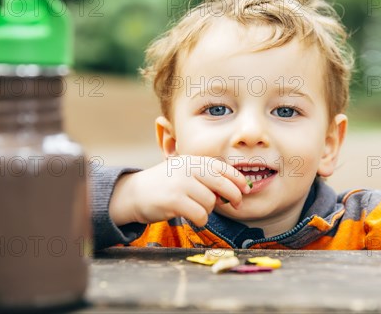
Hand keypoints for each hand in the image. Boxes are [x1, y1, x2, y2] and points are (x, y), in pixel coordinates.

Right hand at [109, 155, 250, 226]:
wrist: (133, 193)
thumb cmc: (165, 186)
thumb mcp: (185, 173)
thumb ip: (207, 178)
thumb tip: (236, 191)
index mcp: (193, 160)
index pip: (223, 168)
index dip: (238, 180)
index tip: (246, 189)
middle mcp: (187, 168)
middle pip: (222, 184)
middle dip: (234, 196)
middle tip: (236, 205)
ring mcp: (180, 183)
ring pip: (210, 202)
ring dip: (208, 210)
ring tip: (197, 209)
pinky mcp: (174, 200)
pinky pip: (200, 214)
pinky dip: (200, 220)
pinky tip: (192, 218)